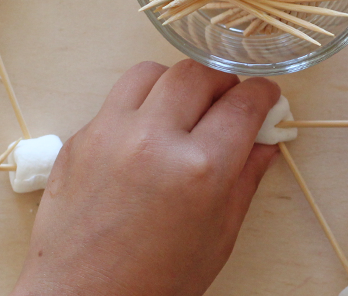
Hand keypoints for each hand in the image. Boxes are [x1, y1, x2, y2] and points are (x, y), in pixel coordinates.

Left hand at [10, 60, 280, 295]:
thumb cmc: (151, 281)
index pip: (243, 104)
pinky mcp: (80, 139)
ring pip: (151, 73)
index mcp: (199, 169)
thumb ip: (245, 180)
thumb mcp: (217, 237)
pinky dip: (140, 107)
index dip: (264, 95)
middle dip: (222, 82)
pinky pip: (116, 100)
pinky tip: (147, 135)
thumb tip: (264, 143)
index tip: (267, 97)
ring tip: (183, 110)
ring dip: (176, 84)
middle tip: (228, 102)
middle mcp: (153, 140)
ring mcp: (110, 134)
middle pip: (197, 74)